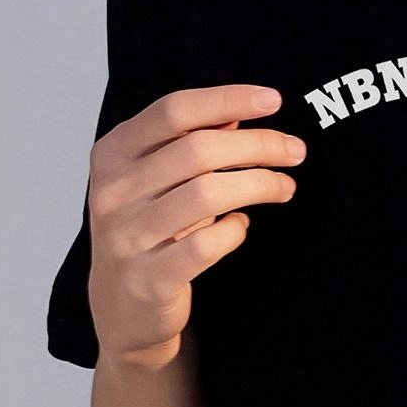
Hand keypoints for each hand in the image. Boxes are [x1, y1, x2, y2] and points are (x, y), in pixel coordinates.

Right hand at [82, 83, 303, 366]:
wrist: (122, 308)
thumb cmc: (148, 230)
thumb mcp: (156, 178)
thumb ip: (191, 141)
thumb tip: (242, 109)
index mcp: (112, 155)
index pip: (173, 111)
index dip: (227, 98)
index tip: (273, 100)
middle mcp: (112, 192)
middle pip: (198, 150)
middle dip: (258, 145)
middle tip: (295, 151)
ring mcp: (126, 238)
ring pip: (208, 194)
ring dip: (260, 184)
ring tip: (284, 186)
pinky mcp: (149, 279)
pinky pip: (207, 244)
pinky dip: (235, 230)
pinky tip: (241, 226)